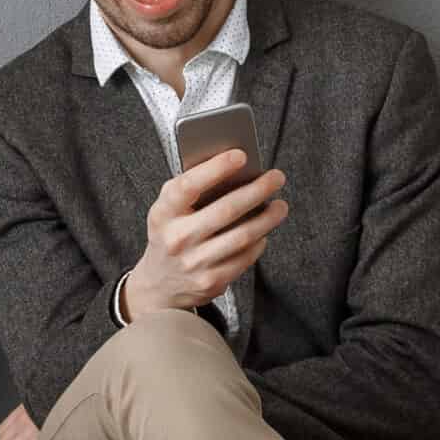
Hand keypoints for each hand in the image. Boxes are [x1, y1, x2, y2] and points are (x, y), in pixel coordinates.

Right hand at [121, 152, 288, 319]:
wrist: (159, 283)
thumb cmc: (171, 235)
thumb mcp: (169, 211)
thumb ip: (193, 190)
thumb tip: (235, 169)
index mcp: (163, 214)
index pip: (188, 186)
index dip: (215, 168)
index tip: (241, 155)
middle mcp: (177, 239)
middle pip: (226, 210)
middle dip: (257, 190)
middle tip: (276, 177)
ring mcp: (194, 263)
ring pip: (242, 236)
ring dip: (267, 218)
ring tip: (280, 205)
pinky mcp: (211, 281)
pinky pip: (244, 257)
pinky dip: (259, 242)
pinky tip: (264, 231)